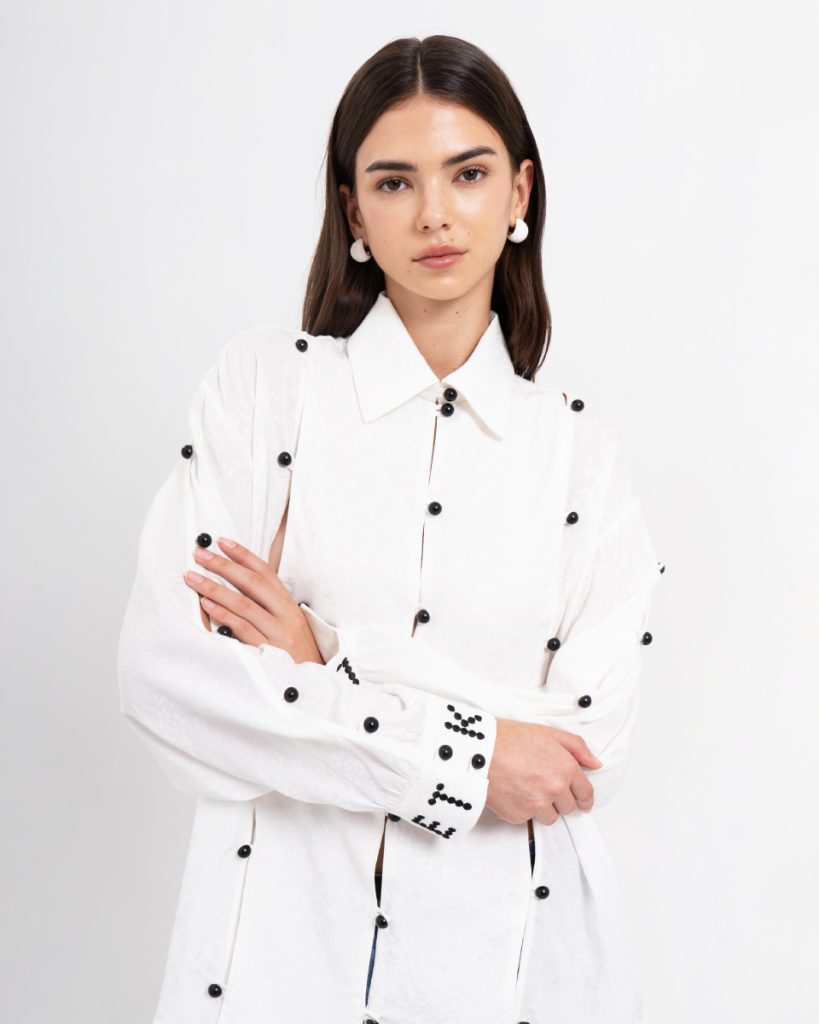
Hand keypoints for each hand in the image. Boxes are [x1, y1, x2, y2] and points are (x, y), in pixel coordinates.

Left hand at [182, 536, 324, 664]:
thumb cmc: (294, 655)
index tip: (222, 542)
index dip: (244, 555)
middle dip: (224, 566)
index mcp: (288, 605)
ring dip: (215, 588)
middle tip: (200, 554)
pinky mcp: (269, 651)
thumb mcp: (287, 625)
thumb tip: (234, 588)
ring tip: (193, 578)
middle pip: (252, 583)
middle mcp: (285, 615)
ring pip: (244, 604)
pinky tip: (207, 605)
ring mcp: (278, 633)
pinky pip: (243, 629)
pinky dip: (224, 615)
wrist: (314, 684)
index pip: (266, 572)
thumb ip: (265, 607)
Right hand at [486, 718, 602, 824]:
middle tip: (543, 785)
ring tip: (526, 788)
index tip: (582, 801)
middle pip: (568, 807)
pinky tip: (513, 792)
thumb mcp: (547, 732)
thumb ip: (577, 747)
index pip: (586, 793)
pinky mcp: (519, 816)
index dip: (584, 798)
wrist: (477, 751)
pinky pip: (528, 819)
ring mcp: (537, 804)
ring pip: (550, 817)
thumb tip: (594, 763)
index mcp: (565, 768)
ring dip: (543, 808)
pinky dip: (523, 809)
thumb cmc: (508, 738)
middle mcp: (555, 788)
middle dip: (559, 799)